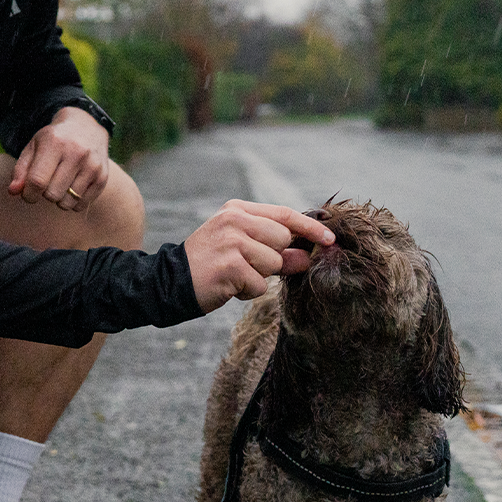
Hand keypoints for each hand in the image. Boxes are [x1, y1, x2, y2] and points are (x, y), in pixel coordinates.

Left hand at [10, 106, 110, 212]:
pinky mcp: (102, 177)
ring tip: (59, 184)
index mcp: (55, 143)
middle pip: (52, 194)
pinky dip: (73, 202)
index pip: (37, 181)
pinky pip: (81, 205)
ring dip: (59, 199)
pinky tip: (72, 187)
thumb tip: (13, 192)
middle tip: (47, 183)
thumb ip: (20, 170)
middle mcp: (76, 153)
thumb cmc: (53, 141)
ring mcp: (92, 166)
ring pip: (67, 203)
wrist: (86, 127)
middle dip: (44, 194)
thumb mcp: (33, 148)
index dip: (28, 194)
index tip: (29, 193)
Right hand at [182, 200, 334, 311]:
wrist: (171, 282)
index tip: (330, 239)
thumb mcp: (243, 250)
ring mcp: (231, 241)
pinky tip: (229, 286)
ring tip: (235, 276)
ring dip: (259, 278)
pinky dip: (248, 291)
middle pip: (283, 240)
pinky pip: (259, 284)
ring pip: (273, 264)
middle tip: (248, 265)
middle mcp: (234, 220)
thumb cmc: (211, 265)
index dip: (310, 227)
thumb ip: (277, 252)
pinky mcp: (230, 265)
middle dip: (274, 258)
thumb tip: (310, 257)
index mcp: (238, 210)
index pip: (285, 214)